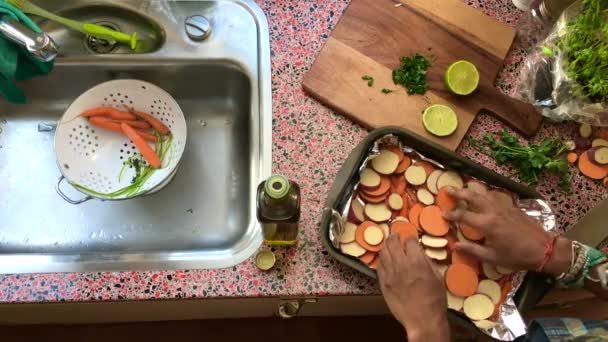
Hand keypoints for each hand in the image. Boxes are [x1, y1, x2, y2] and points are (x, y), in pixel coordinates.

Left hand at [377, 234, 449, 341]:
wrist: (422, 320)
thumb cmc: (434, 300)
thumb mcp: (437, 277)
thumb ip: (427, 262)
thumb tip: (420, 253)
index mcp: (417, 261)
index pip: (409, 241)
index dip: (410, 239)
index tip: (411, 240)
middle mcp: (401, 264)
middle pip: (392, 242)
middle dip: (394, 236)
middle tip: (395, 235)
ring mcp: (390, 274)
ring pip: (383, 252)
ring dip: (386, 246)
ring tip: (388, 245)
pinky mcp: (383, 283)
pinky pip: (379, 266)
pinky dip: (382, 260)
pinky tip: (385, 260)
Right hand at [443, 188, 570, 275]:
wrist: (544, 249)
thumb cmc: (517, 256)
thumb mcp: (493, 257)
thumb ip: (473, 250)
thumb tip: (455, 245)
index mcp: (487, 225)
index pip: (463, 216)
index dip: (451, 214)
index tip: (443, 214)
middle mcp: (493, 212)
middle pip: (472, 197)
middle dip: (458, 192)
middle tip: (447, 189)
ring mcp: (504, 207)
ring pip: (484, 193)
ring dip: (472, 190)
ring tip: (463, 189)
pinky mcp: (512, 207)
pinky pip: (496, 196)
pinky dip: (487, 193)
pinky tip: (485, 195)